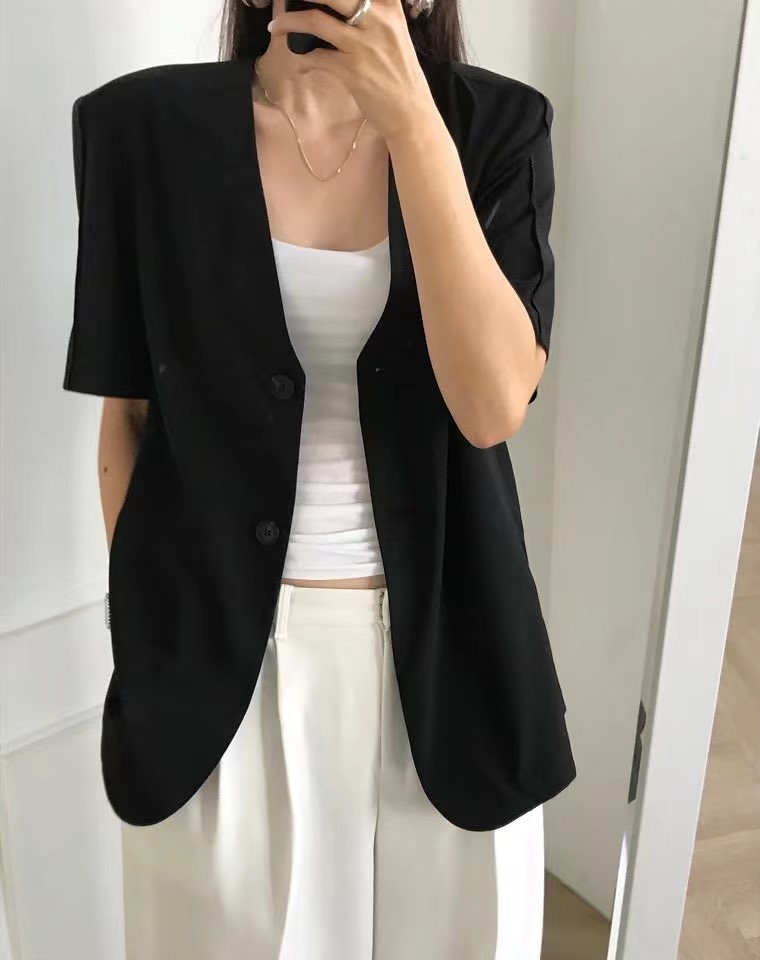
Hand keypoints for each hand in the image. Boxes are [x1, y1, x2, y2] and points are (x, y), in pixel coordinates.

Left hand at [268, 0, 439, 142]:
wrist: (411, 112)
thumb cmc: (400, 74)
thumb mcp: (395, 33)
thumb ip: (373, 14)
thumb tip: (340, 9)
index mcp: (389, 7)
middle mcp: (378, 20)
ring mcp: (364, 45)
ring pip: (316, 20)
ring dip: (289, 21)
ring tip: (276, 27)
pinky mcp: (352, 70)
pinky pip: (316, 57)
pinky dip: (302, 59)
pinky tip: (299, 62)